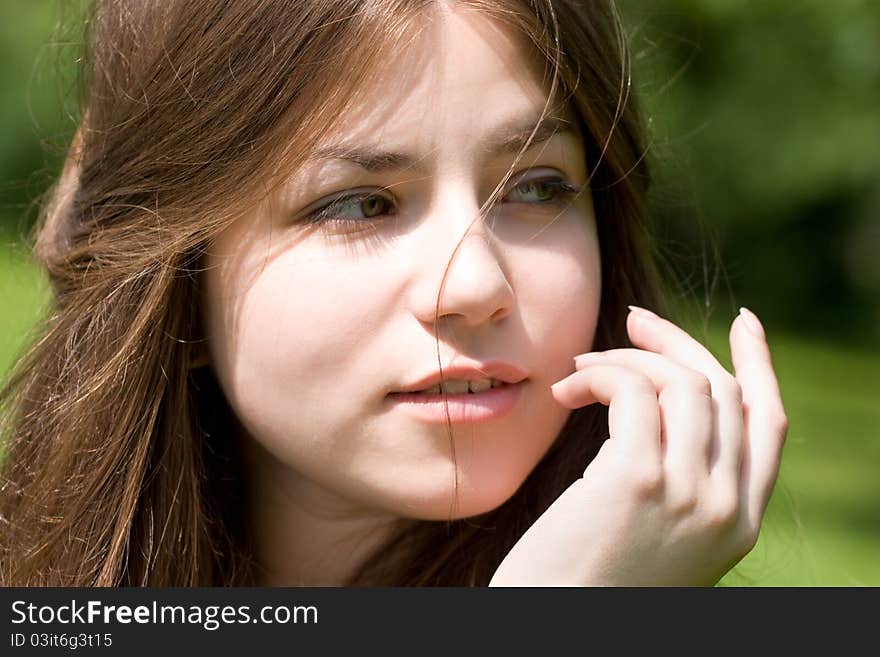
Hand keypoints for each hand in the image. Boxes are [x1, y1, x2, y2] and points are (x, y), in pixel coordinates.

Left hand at [489, 306, 787, 585]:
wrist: (549, 629)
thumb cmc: (586, 579)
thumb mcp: (656, 532)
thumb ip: (680, 481)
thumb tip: (663, 403)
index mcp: (740, 523)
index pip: (769, 425)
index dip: (759, 365)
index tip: (744, 320)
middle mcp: (727, 508)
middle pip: (722, 390)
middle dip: (675, 343)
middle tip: (630, 321)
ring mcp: (688, 494)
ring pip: (680, 383)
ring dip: (626, 358)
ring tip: (580, 371)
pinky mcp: (637, 480)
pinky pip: (633, 392)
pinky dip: (601, 375)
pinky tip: (567, 390)